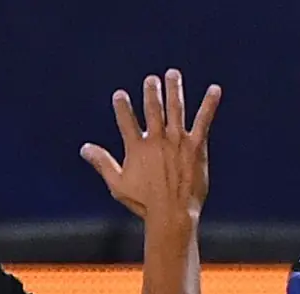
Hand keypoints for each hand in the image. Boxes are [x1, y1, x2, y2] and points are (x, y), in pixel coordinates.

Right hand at [79, 71, 222, 222]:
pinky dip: (209, 104)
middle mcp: (157, 139)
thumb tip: (84, 148)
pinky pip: (203, 120)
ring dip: (174, 89)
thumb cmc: (144, 203)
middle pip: (152, 108)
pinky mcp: (196, 146)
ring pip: (175, 108)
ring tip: (172, 74)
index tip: (120, 95)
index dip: (122, 106)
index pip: (126, 120)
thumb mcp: (117, 184)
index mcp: (137, 147)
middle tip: (151, 79)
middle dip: (151, 92)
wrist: (172, 213)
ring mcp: (177, 141)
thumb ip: (102, 162)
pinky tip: (214, 89)